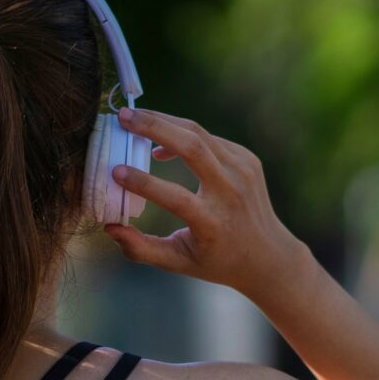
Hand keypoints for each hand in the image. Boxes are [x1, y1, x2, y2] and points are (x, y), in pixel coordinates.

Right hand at [103, 107, 309, 298]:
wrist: (268, 254)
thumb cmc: (216, 261)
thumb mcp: (177, 262)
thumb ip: (141, 249)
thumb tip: (110, 227)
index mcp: (213, 222)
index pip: (175, 197)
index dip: (144, 183)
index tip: (115, 171)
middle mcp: (231, 192)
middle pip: (192, 147)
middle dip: (154, 127)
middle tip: (121, 117)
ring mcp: (243, 171)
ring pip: (198, 133)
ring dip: (163, 121)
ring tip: (132, 117)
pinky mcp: (247, 158)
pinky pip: (208, 139)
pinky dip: (182, 135)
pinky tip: (163, 144)